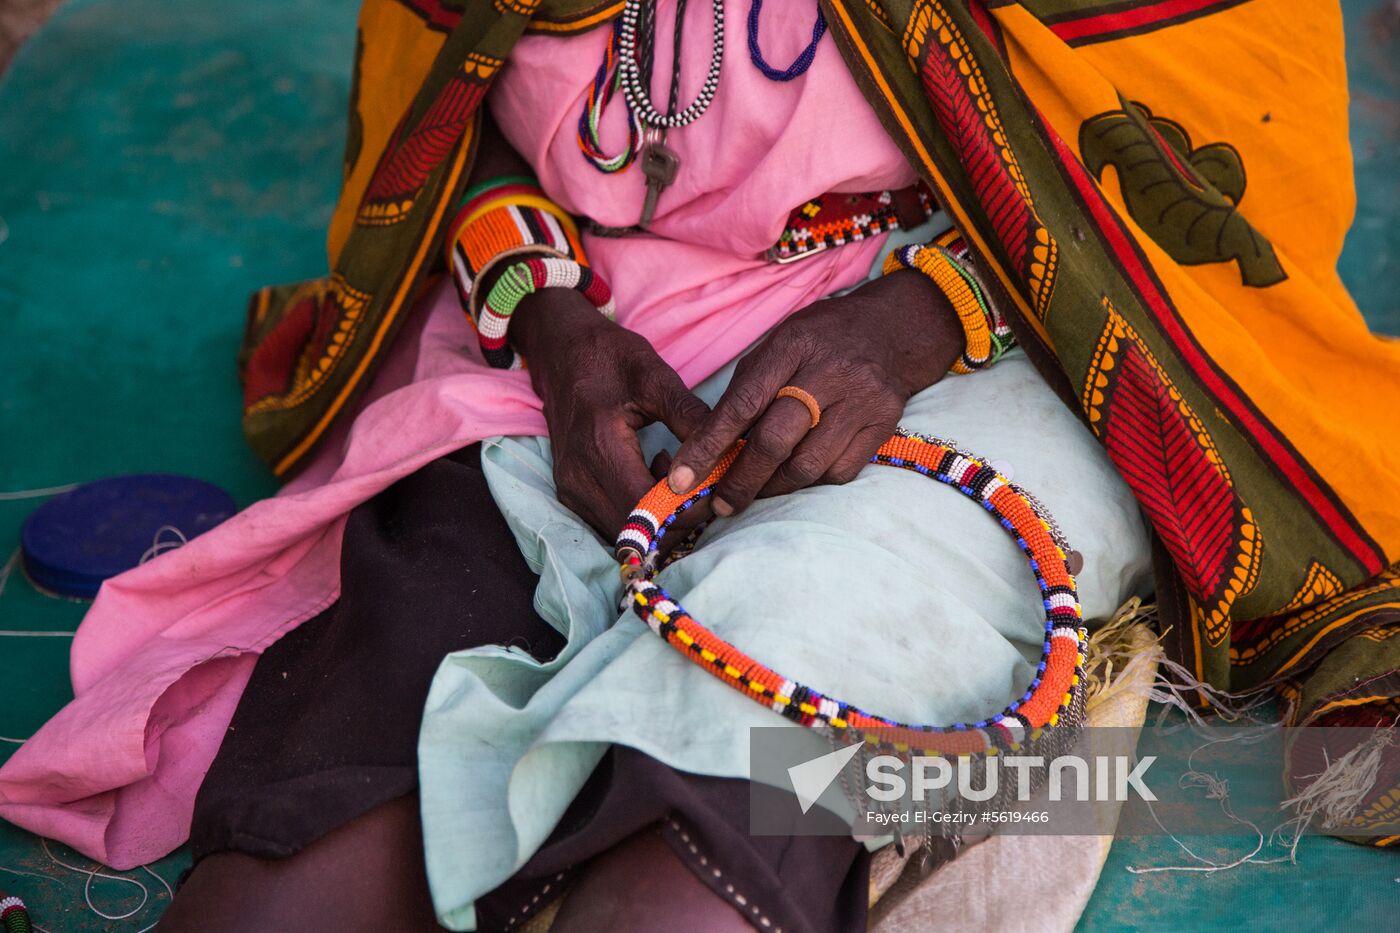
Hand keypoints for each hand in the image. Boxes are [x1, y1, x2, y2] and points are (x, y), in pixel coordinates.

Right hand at [512, 288, 709, 538]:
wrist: (560, 352)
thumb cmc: (608, 357)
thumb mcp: (654, 376)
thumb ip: (689, 416)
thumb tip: (729, 450)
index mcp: (600, 446)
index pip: (649, 508)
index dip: (687, 510)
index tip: (715, 488)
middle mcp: (579, 477)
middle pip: (637, 529)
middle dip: (677, 518)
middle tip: (704, 488)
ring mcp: (570, 488)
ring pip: (623, 531)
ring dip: (658, 518)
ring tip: (679, 479)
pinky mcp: (569, 492)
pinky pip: (609, 521)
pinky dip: (639, 512)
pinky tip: (654, 478)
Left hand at [666, 269, 962, 514]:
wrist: (891, 332)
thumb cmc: (818, 341)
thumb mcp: (776, 345)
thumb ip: (746, 392)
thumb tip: (709, 450)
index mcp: (792, 346)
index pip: (742, 404)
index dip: (708, 445)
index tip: (682, 480)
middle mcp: (830, 373)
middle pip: (775, 442)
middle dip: (740, 481)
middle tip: (719, 503)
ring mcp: (862, 401)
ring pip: (807, 466)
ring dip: (773, 487)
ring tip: (755, 491)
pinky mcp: (883, 425)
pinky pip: (839, 472)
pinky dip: (811, 482)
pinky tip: (796, 475)